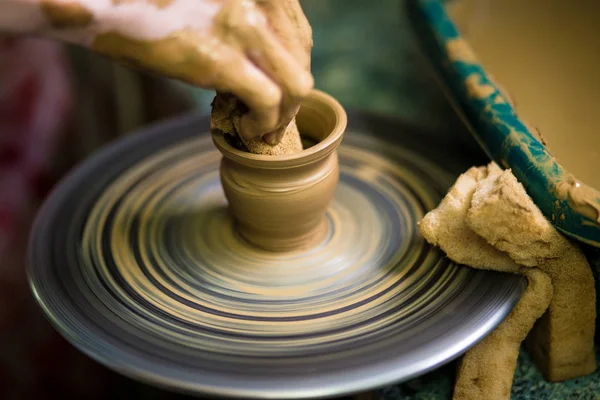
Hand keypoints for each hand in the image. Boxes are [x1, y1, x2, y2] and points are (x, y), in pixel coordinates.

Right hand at [1, 0, 312, 141]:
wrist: (99, 1)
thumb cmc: (149, 2)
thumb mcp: (213, 2)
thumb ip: (244, 18)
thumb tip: (265, 62)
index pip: (301, 35)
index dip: (294, 70)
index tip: (278, 93)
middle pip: (302, 61)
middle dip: (291, 98)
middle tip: (269, 118)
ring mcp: (243, 27)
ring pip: (296, 86)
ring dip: (281, 116)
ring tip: (257, 128)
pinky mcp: (220, 59)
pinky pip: (268, 103)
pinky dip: (262, 125)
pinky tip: (244, 131)